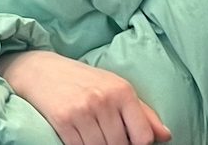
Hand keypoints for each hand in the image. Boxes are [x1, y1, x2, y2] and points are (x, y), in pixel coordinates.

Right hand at [0, 50, 170, 144]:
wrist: (41, 70)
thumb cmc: (83, 81)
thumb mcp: (115, 88)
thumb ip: (143, 113)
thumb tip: (166, 136)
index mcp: (122, 91)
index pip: (143, 136)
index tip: (130, 143)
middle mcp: (104, 99)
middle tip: (108, 138)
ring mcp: (83, 111)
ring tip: (94, 137)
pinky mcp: (63, 121)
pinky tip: (80, 139)